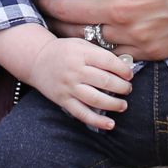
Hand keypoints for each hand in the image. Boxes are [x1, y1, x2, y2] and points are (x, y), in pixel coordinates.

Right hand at [22, 38, 137, 131]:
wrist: (37, 60)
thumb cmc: (65, 51)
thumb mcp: (81, 44)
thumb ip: (100, 54)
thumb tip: (124, 68)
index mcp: (81, 53)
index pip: (108, 62)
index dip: (123, 70)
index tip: (129, 75)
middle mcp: (75, 70)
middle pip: (105, 81)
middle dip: (122, 87)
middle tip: (128, 89)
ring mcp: (68, 87)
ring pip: (96, 99)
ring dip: (114, 104)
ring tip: (123, 105)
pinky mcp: (63, 100)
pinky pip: (82, 113)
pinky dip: (97, 121)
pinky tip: (110, 124)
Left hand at [38, 0, 167, 61]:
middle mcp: (120, 9)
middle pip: (67, 14)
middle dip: (49, 7)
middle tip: (42, 2)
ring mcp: (137, 34)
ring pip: (86, 37)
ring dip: (69, 29)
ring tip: (61, 20)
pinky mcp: (155, 50)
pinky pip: (115, 53)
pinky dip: (99, 46)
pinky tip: (95, 36)